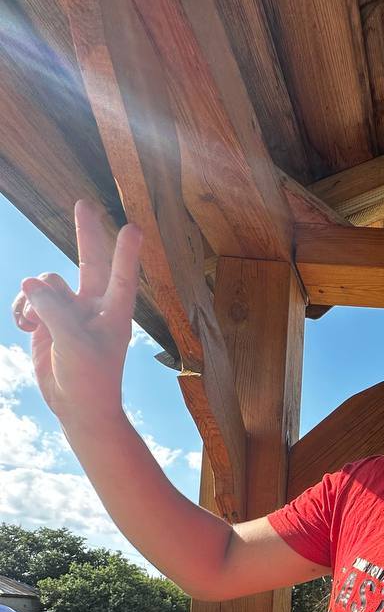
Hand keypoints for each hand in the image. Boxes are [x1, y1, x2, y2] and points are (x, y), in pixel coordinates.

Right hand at [12, 200, 141, 423]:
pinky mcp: (48, 321)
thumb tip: (30, 282)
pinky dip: (22, 308)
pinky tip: (25, 326)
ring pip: (47, 284)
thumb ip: (54, 310)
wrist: (77, 407)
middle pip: (89, 261)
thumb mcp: (74, 344)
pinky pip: (29, 299)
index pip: (121, 276)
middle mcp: (93, 307)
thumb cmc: (90, 380)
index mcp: (113, 313)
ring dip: (34, 298)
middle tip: (84, 203)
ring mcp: (69, 312)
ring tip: (35, 323)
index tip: (134, 228)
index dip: (126, 252)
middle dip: (86, 233)